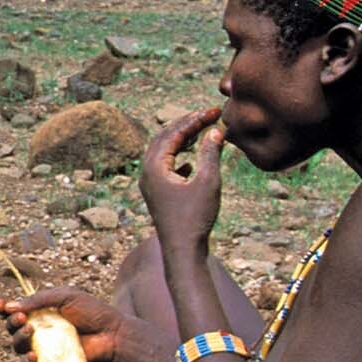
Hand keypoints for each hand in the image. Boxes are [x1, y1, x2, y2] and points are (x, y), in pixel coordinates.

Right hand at [0, 287, 131, 361]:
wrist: (113, 333)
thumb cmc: (92, 312)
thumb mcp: (66, 297)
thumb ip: (38, 300)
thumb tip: (9, 306)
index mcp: (40, 311)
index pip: (14, 310)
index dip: (3, 308)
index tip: (0, 305)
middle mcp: (38, 329)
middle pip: (12, 328)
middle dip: (12, 323)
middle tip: (23, 318)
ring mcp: (43, 347)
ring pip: (17, 346)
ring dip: (18, 338)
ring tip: (30, 331)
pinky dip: (27, 361)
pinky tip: (33, 355)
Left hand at [140, 106, 224, 246]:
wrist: (182, 250)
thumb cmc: (195, 217)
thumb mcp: (208, 181)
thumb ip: (210, 153)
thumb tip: (215, 130)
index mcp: (154, 167)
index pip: (173, 133)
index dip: (195, 119)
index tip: (215, 111)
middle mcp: (147, 173)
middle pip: (165, 139)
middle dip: (187, 125)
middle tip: (210, 115)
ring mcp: (150, 184)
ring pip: (164, 153)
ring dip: (183, 140)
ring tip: (203, 131)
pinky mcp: (157, 195)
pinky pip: (166, 169)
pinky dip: (179, 159)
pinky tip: (190, 164)